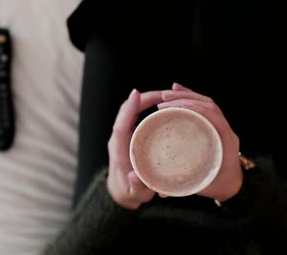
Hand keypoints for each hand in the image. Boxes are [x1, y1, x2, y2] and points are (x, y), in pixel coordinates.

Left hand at [107, 89, 163, 209]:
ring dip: (147, 100)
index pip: (120, 125)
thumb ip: (136, 186)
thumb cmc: (129, 193)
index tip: (136, 95)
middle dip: (143, 99)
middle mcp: (119, 139)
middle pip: (127, 112)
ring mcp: (125, 136)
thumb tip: (135, 177)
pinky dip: (148, 107)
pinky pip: (137, 116)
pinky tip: (164, 104)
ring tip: (168, 95)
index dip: (128, 109)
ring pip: (132, 111)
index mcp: (118, 151)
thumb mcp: (134, 193)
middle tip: (165, 92)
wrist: (121, 192)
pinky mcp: (131, 135)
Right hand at [157, 83, 242, 201]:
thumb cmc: (219, 186)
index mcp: (226, 142)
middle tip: (164, 98)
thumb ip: (181, 188)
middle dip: (186, 98)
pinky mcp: (214, 125)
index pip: (213, 117)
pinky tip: (176, 93)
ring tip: (167, 94)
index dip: (193, 108)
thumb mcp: (202, 188)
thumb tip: (159, 191)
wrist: (234, 186)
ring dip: (187, 96)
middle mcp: (225, 130)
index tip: (172, 106)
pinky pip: (204, 107)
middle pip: (209, 105)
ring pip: (207, 103)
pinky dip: (190, 99)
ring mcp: (221, 126)